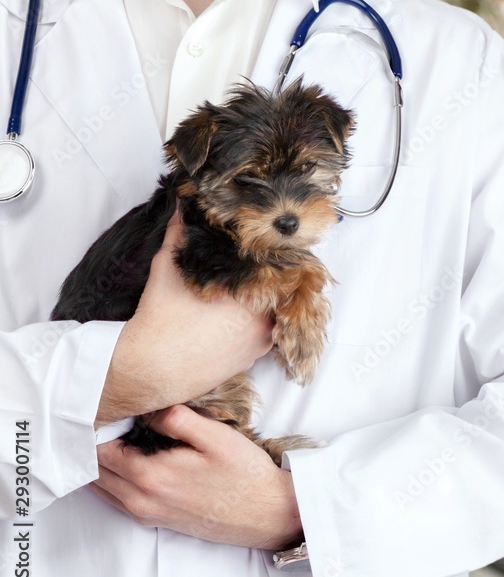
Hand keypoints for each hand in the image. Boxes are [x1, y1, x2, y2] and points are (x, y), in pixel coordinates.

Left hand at [90, 405, 303, 549]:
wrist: (265, 513)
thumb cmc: (244, 474)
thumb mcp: (216, 436)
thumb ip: (176, 418)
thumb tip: (146, 410)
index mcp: (149, 475)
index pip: (99, 448)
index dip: (102, 425)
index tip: (117, 408)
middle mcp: (139, 499)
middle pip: (94, 468)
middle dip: (96, 443)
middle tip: (116, 420)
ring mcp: (146, 513)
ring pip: (101, 486)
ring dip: (102, 463)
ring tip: (122, 437)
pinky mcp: (155, 520)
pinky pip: (116, 499)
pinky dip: (113, 480)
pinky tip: (133, 461)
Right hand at [96, 211, 274, 425]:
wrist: (149, 369)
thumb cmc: (158, 319)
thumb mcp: (168, 268)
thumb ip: (180, 234)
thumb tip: (183, 207)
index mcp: (249, 295)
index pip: (279, 266)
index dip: (275, 253)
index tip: (269, 244)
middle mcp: (262, 320)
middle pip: (281, 291)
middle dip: (272, 277)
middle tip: (260, 265)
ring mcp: (260, 342)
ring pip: (276, 313)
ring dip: (268, 301)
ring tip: (250, 289)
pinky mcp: (253, 359)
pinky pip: (267, 334)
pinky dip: (259, 323)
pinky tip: (241, 315)